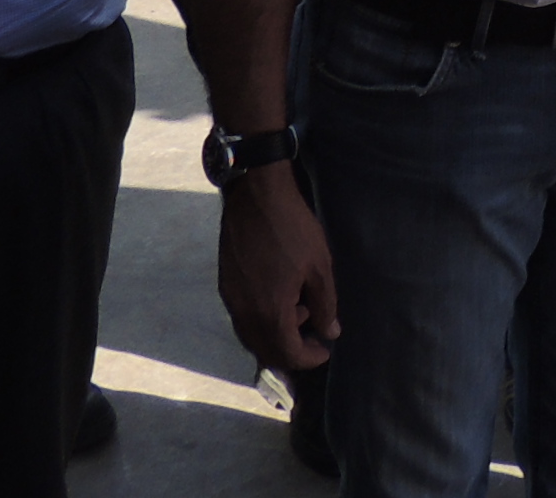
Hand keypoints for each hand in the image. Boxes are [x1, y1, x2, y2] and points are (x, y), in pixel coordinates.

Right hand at [217, 167, 338, 371]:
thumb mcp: (319, 266)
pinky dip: (262, 320)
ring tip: (300, 308)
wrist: (255, 196)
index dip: (309, 358)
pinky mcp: (225, 286)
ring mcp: (231, 300)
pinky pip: (243, 319)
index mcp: (269, 313)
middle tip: (314, 336)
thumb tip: (330, 332)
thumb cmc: (292, 230)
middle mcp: (244, 314)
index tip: (325, 349)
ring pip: (251, 336)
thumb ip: (325, 305)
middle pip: (265, 351)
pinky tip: (279, 297)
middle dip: (291, 351)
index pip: (287, 354)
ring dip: (276, 335)